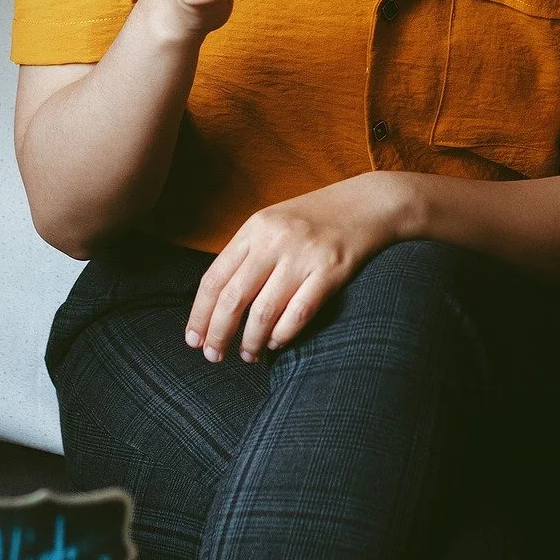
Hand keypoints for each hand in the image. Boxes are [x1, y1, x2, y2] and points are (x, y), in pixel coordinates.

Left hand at [184, 175, 412, 361]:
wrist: (367, 203)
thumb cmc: (314, 220)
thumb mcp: (273, 224)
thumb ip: (247, 255)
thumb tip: (216, 303)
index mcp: (255, 228)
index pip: (214, 278)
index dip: (199, 314)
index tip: (193, 340)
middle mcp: (275, 240)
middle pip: (233, 298)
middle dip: (218, 334)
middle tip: (213, 356)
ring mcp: (303, 255)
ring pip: (264, 312)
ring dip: (250, 341)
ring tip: (247, 355)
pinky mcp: (331, 270)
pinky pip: (298, 313)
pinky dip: (282, 335)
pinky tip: (276, 342)